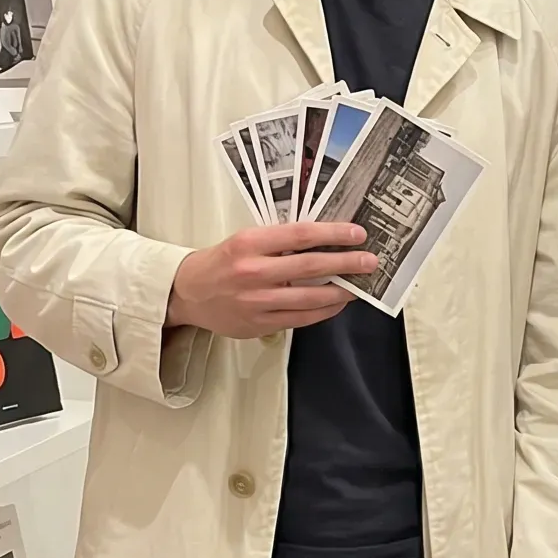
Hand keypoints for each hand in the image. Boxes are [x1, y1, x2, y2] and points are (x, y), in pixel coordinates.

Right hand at [167, 221, 377, 336]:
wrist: (188, 293)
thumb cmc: (221, 262)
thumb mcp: (245, 240)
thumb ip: (279, 240)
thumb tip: (323, 239)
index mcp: (249, 244)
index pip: (300, 235)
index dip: (333, 234)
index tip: (357, 234)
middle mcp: (253, 272)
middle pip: (310, 267)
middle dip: (346, 263)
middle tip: (369, 261)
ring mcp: (257, 301)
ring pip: (309, 298)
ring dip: (340, 291)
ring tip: (358, 285)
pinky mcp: (259, 324)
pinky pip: (301, 319)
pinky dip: (323, 311)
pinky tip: (337, 303)